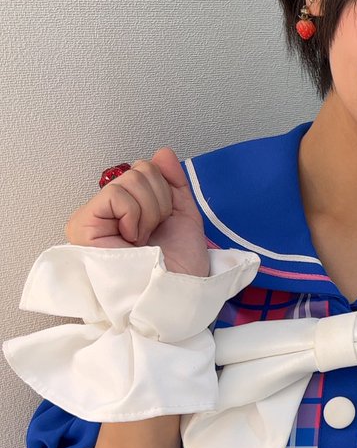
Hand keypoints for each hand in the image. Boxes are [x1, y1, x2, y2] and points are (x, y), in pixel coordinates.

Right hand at [65, 148, 209, 275]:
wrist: (176, 294)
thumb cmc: (179, 268)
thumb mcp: (183, 217)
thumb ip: (173, 183)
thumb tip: (162, 153)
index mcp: (128, 210)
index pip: (147, 170)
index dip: (166, 194)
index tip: (164, 225)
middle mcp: (107, 212)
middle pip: (139, 171)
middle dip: (159, 202)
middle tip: (153, 235)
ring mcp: (92, 218)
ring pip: (130, 180)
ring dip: (149, 213)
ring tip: (144, 240)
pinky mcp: (83, 225)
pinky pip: (116, 194)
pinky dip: (134, 216)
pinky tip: (132, 239)